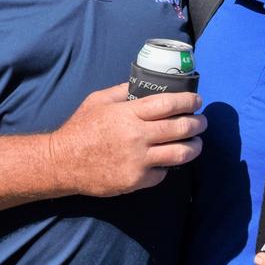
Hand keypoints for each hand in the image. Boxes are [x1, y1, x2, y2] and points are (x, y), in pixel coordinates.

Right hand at [48, 83, 204, 197]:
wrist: (62, 163)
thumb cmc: (79, 129)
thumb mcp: (97, 100)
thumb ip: (121, 91)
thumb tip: (142, 84)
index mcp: (128, 113)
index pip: (169, 103)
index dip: (188, 101)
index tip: (197, 101)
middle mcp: (137, 136)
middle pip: (180, 128)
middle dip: (198, 124)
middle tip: (202, 122)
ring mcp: (138, 160)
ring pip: (180, 154)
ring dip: (194, 147)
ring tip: (196, 143)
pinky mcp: (136, 180)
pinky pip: (163, 173)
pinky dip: (167, 166)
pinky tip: (167, 160)